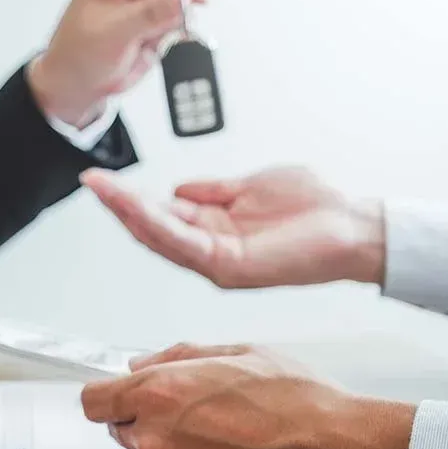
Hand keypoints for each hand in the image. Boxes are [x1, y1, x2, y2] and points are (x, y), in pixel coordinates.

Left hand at [28, 0, 204, 127]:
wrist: (79, 86)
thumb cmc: (78, 54)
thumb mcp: (114, 31)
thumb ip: (149, 14)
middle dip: (176, 2)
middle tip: (172, 21)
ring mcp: (144, 4)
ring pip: (178, 2)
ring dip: (172, 22)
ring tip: (146, 39)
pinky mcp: (154, 23)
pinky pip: (177, 22)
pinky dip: (171, 35)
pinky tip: (150, 44)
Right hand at [81, 167, 387, 287]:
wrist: (354, 226)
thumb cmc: (315, 210)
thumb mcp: (250, 187)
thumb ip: (213, 191)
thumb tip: (178, 189)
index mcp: (214, 232)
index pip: (163, 216)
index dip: (132, 198)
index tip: (105, 179)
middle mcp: (211, 252)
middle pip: (154, 229)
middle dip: (120, 205)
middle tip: (93, 181)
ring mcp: (218, 263)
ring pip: (162, 239)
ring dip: (130, 213)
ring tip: (104, 190)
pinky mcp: (230, 268)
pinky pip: (185, 245)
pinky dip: (158, 225)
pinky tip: (139, 206)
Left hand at [81, 344, 415, 448]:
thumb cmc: (304, 403)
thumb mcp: (242, 352)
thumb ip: (179, 355)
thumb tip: (143, 362)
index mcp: (162, 393)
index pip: (94, 401)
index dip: (107, 394)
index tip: (119, 392)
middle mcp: (160, 439)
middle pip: (121, 429)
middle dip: (145, 416)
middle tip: (192, 405)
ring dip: (176, 443)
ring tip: (229, 430)